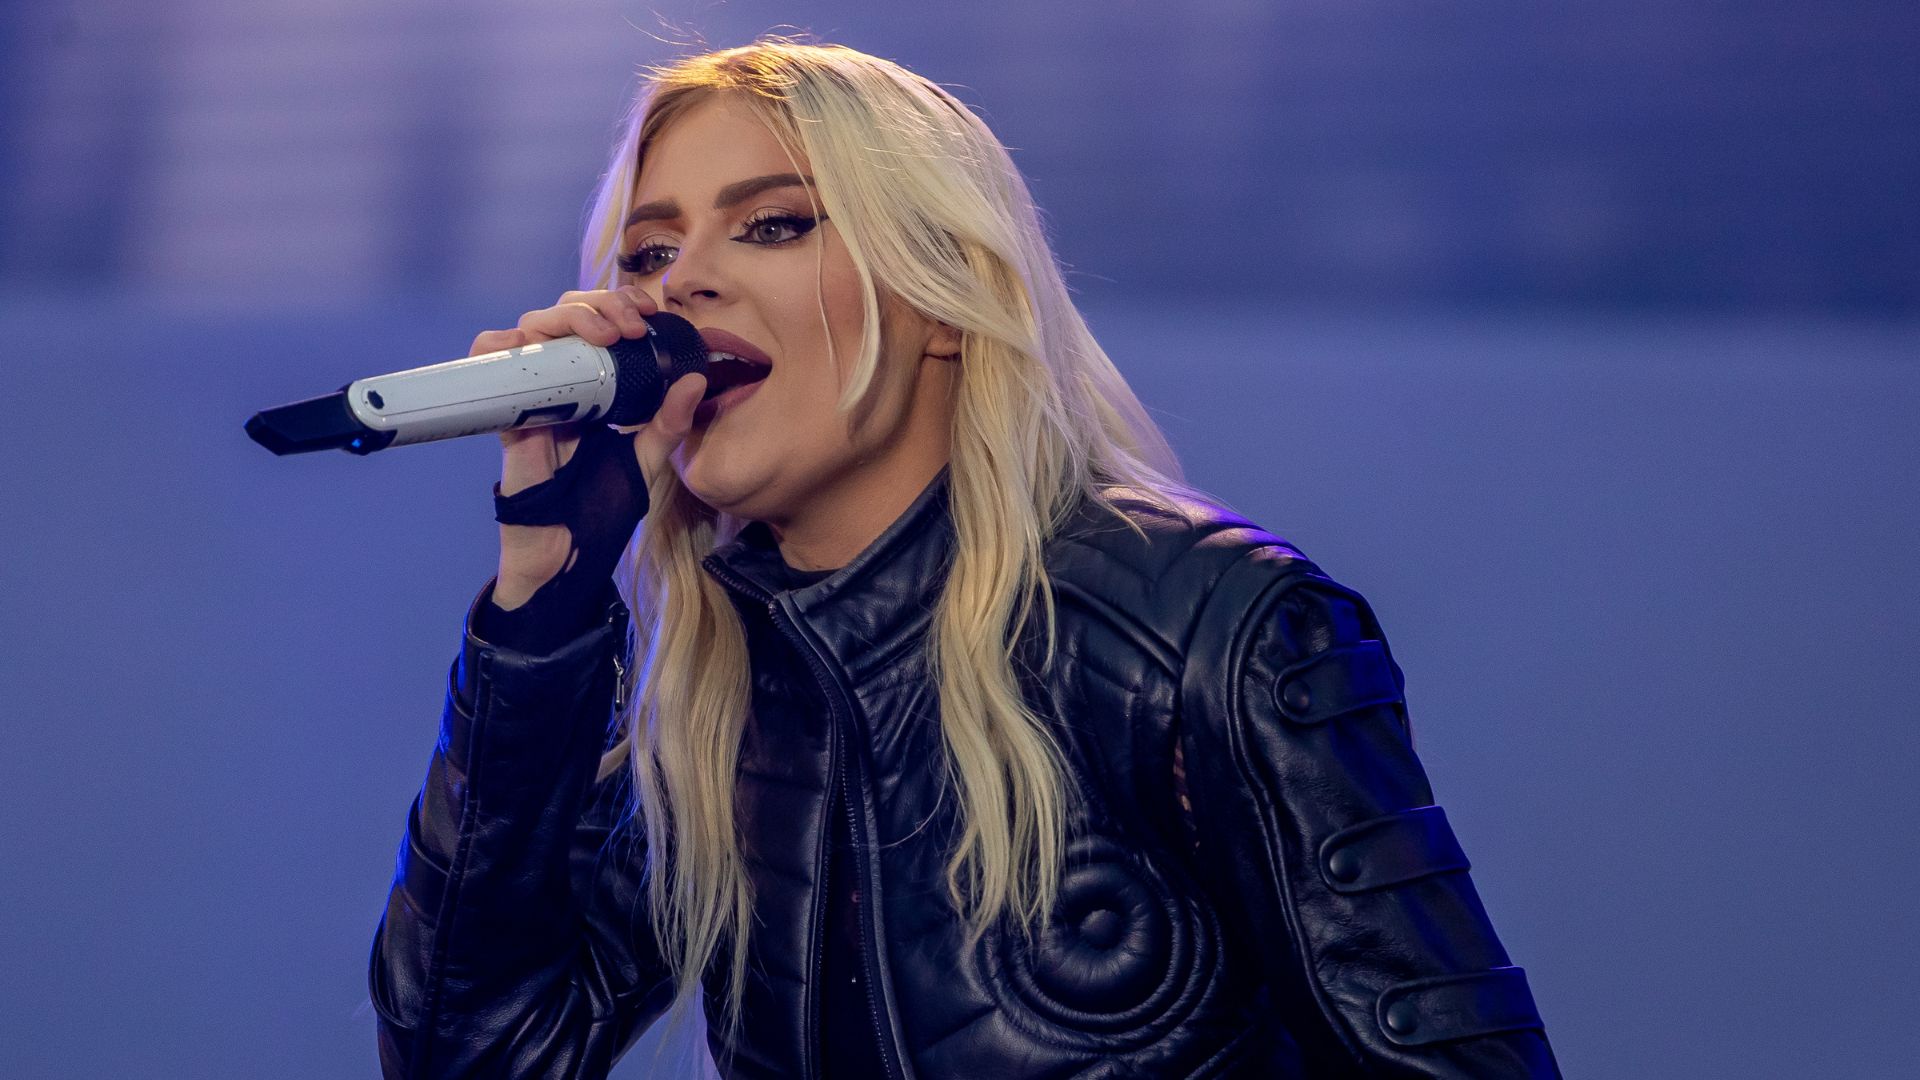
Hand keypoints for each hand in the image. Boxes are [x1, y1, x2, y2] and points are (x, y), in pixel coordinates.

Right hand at [470, 285, 707, 610]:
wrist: (563, 560)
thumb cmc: (599, 511)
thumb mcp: (644, 463)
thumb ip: (668, 425)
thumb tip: (695, 379)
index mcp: (594, 386)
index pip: (598, 323)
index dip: (618, 304)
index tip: (649, 314)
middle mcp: (560, 383)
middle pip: (565, 315)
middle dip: (598, 304)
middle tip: (630, 324)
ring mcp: (530, 396)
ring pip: (530, 329)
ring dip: (563, 318)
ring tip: (599, 334)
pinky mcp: (506, 418)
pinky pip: (488, 367)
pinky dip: (498, 345)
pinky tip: (527, 344)